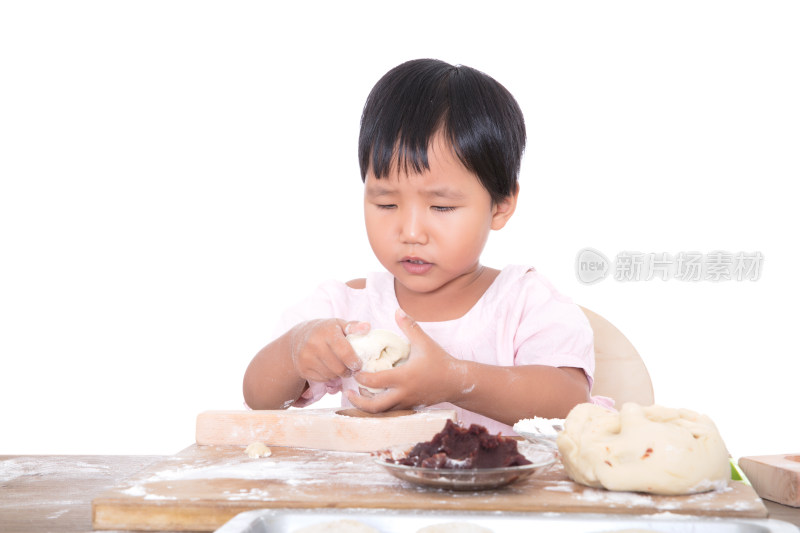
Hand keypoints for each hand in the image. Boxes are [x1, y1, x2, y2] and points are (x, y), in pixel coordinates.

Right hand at [290, 319, 369, 382]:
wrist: (298, 338)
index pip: (345, 352)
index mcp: (327, 332)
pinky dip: (328, 377)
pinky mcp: (303, 369)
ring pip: (331, 375)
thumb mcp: (339, 325)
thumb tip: (367, 327)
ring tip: (339, 367)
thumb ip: (354, 326)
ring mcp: (307, 357)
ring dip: (338, 375)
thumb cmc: (325, 331)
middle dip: (348, 371)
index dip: (354, 362)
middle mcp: (315, 344)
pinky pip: (322, 379)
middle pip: (339, 368)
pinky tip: (328, 369)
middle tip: (351, 368)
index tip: (359, 364)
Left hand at [346, 309, 462, 411]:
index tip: (354, 370)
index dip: (361, 377)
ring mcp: (406, 403)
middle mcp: (403, 394)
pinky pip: (390, 412)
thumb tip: (397, 310)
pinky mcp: (410, 408)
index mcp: (404, 377)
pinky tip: (374, 397)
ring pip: (381, 412)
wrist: (457, 382)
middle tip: (349, 391)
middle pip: (374, 406)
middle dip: (358, 401)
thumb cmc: (440, 361)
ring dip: (368, 405)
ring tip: (359, 394)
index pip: (374, 381)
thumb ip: (409, 326)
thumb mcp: (424, 342)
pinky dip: (379, 407)